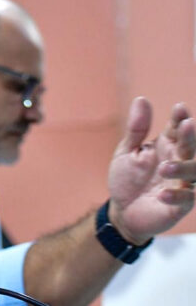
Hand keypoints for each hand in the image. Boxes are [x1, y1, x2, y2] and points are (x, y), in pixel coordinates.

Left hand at [108, 97, 195, 243]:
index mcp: (167, 146)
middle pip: (191, 148)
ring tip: (164, 168)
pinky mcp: (180, 205)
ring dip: (183, 168)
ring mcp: (182, 183)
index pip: (178, 129)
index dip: (180, 119)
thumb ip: (136, 129)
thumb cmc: (127, 179)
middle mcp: (178, 161)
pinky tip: (162, 194)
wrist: (121, 211)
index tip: (179, 109)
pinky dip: (177, 196)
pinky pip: (186, 199)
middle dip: (191, 137)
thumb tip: (141, 99)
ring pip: (195, 172)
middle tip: (187, 126)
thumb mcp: (127, 152)